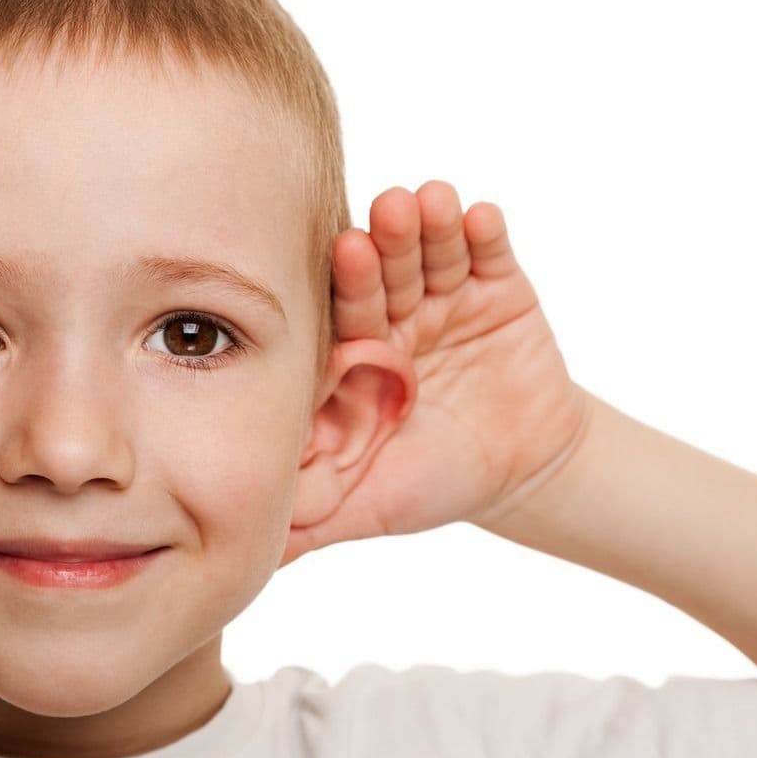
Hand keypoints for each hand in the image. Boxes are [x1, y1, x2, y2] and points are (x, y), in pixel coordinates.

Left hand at [281, 181, 593, 566]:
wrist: (519, 473)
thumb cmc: (426, 483)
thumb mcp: (365, 505)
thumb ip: (306, 520)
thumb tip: (238, 557)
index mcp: (352, 353)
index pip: (345, 314)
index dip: (346, 286)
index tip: (342, 250)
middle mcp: (391, 314)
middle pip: (386, 272)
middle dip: (387, 244)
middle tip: (384, 214)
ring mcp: (443, 296)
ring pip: (432, 253)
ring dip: (430, 226)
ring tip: (429, 200)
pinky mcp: (498, 288)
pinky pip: (490, 254)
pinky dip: (485, 233)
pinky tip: (481, 215)